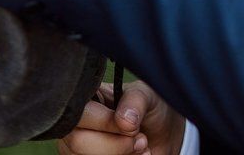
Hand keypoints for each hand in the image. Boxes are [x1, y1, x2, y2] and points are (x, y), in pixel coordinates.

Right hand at [58, 80, 186, 154]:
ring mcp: (82, 149)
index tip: (130, 125)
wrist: (166, 136)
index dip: (104, 123)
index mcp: (86, 101)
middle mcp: (78, 126)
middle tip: (138, 138)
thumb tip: (124, 121)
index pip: (77, 113)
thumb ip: (135, 100)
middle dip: (114, 145)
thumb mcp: (147, 94)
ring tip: (141, 146)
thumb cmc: (152, 109)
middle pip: (77, 142)